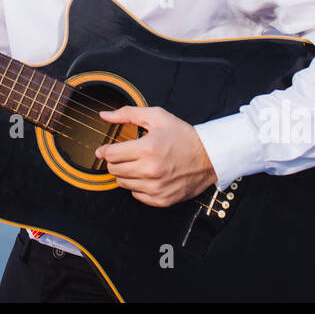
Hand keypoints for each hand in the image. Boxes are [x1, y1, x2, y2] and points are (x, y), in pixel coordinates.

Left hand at [94, 106, 216, 207]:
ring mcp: (156, 187)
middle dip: (115, 161)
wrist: (209, 156)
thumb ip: (127, 114)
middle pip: (114, 170)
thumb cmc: (183, 136)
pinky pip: (136, 195)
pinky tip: (147, 176)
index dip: (105, 150)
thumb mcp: (156, 117)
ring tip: (138, 164)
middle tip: (125, 155)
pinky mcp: (162, 199)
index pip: (110, 155)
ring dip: (126, 173)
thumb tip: (105, 115)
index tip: (105, 149)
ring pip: (123, 183)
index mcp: (147, 148)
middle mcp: (150, 170)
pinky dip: (138, 186)